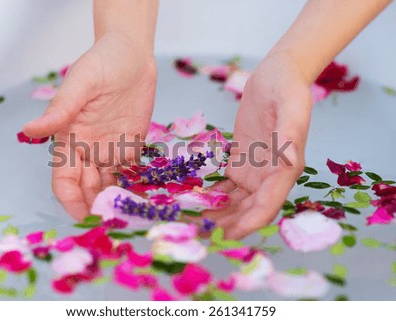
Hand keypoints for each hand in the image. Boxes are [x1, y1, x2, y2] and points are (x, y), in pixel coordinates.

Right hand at [24, 32, 156, 219]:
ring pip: (106, 186)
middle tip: (110, 225)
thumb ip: (60, 109)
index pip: (64, 179)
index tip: (85, 218)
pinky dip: (129, 190)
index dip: (71, 200)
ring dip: (111, 203)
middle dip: (94, 208)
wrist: (133, 55)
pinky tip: (138, 203)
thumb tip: (28, 131)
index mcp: (69, 138)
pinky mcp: (130, 147)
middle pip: (86, 188)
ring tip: (125, 220)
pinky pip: (127, 175)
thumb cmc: (103, 63)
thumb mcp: (81, 82)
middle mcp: (87, 149)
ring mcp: (109, 149)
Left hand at [204, 52, 312, 238]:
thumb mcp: (292, 105)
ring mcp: (255, 171)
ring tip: (190, 221)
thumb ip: (290, 133)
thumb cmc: (288, 87)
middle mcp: (270, 177)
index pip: (266, 207)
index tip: (223, 236)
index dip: (247, 224)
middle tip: (196, 233)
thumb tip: (290, 162)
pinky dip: (211, 197)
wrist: (278, 74)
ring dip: (216, 215)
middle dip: (225, 226)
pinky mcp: (242, 162)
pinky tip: (192, 201)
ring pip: (235, 203)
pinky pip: (226, 188)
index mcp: (285, 170)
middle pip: (247, 211)